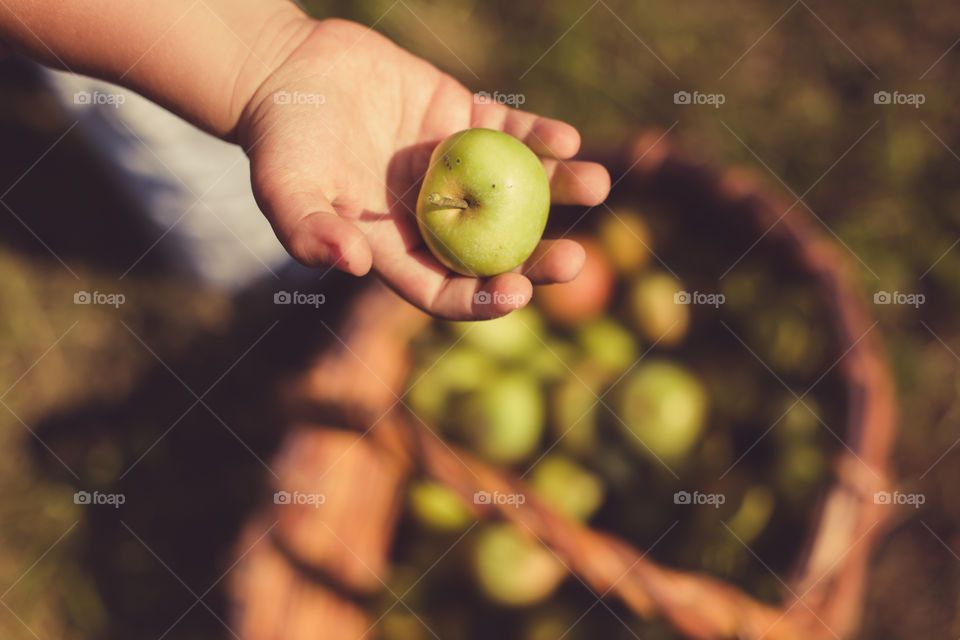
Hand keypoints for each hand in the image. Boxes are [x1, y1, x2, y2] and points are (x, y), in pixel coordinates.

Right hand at [237, 18, 610, 319]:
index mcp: (397, 249)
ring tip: (596, 186)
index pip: (446, 290)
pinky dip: (538, 136)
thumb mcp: (283, 188)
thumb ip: (307, 229)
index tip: (517, 292)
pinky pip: (510, 132)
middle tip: (574, 260)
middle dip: (537, 260)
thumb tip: (353, 264)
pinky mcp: (462, 119)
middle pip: (495, 250)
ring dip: (558, 191)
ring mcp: (454, 169)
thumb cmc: (280, 139)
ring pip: (515, 190)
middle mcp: (433, 216)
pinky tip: (566, 140)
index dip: (482, 298)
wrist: (290, 71)